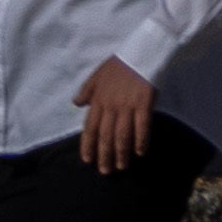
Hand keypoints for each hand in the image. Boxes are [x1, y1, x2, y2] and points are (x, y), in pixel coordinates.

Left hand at [74, 57, 153, 171]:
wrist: (143, 50)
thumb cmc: (121, 63)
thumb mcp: (98, 74)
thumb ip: (87, 90)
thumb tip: (77, 104)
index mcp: (98, 99)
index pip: (90, 127)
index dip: (88, 145)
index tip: (88, 160)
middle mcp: (111, 105)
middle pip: (105, 136)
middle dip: (104, 156)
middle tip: (106, 171)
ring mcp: (127, 105)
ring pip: (122, 135)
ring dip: (121, 153)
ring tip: (122, 166)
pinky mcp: (144, 103)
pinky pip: (142, 126)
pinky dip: (141, 141)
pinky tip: (141, 152)